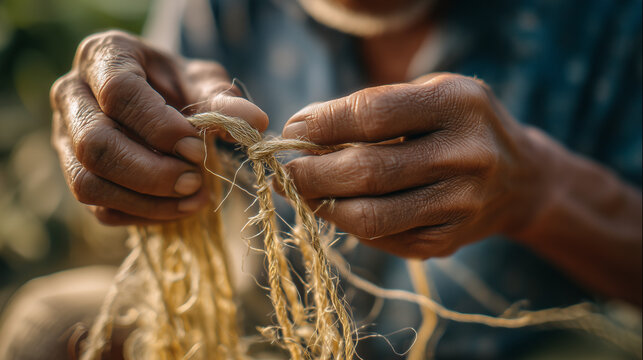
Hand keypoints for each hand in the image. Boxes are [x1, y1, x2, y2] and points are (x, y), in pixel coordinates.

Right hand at [51, 30, 267, 224]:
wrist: (156, 100)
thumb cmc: (178, 85)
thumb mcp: (202, 82)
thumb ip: (224, 100)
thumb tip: (256, 122)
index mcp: (103, 57)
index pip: (120, 95)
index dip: (160, 127)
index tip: (197, 147)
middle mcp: (72, 96)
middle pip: (96, 146)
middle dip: (152, 172)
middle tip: (196, 180)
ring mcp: (66, 139)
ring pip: (88, 183)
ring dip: (146, 200)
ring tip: (194, 198)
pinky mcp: (76, 174)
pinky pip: (99, 208)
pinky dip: (143, 215)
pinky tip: (179, 209)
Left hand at [281, 74, 543, 257]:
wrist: (520, 178)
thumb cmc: (458, 126)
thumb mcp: (428, 96)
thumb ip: (371, 108)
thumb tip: (301, 131)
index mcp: (457, 105)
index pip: (372, 114)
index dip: (321, 125)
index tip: (291, 129)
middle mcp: (465, 156)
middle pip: (366, 171)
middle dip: (310, 173)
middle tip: (283, 171)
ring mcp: (460, 205)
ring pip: (370, 217)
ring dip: (321, 206)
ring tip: (300, 192)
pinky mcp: (447, 242)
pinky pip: (382, 240)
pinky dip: (348, 224)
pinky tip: (337, 208)